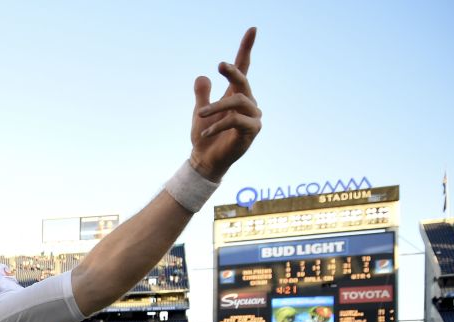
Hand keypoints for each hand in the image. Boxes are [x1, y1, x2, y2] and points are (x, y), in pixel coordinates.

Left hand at [189, 28, 261, 181]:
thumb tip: (202, 76)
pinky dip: (218, 124)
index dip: (246, 48)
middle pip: (243, 80)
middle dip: (232, 71)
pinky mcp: (252, 131)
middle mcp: (248, 104)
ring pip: (238, 101)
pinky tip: (205, 132)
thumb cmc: (205, 137)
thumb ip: (202, 94)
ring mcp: (253, 117)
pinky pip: (236, 119)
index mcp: (236, 95)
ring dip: (217, 106)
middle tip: (219, 64)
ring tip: (200, 115)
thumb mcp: (200, 111)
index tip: (252, 29)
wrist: (205, 161)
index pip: (243, 68)